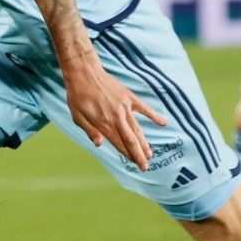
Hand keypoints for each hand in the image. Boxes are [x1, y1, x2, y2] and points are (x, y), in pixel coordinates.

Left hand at [62, 54, 168, 171]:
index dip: (128, 155)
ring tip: (150, 154)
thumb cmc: (77, 96)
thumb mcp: (77, 116)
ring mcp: (124, 107)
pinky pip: (144, 109)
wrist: (84, 73)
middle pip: (131, 140)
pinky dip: (154, 116)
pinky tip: (163, 123)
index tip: (136, 165)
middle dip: (139, 155)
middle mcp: (117, 117)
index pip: (119, 144)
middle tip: (146, 167)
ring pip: (138, 128)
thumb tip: (99, 144)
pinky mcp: (129, 97)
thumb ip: (90, 131)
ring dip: (144, 142)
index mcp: (103, 124)